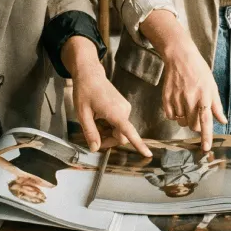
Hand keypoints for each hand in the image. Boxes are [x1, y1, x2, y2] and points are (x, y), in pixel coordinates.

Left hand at [61, 36, 150, 156]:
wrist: (90, 74)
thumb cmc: (85, 92)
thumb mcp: (83, 114)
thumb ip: (90, 132)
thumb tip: (95, 149)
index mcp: (115, 112)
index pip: (129, 132)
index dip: (139, 145)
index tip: (148, 155)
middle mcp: (125, 111)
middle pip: (121, 136)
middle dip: (108, 140)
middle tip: (92, 137)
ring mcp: (126, 108)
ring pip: (120, 130)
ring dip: (108, 133)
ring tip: (94, 123)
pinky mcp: (124, 107)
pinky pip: (120, 123)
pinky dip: (110, 126)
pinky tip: (99, 118)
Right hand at [161, 40, 226, 149]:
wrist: (180, 58)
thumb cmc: (199, 71)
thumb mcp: (212, 86)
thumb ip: (217, 106)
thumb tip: (223, 121)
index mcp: (204, 96)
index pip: (206, 121)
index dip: (206, 136)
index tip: (206, 149)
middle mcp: (190, 99)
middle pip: (193, 125)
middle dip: (196, 125)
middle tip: (197, 113)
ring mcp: (176, 99)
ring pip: (181, 122)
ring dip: (186, 119)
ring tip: (187, 105)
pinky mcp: (166, 98)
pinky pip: (171, 116)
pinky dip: (175, 114)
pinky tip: (178, 103)